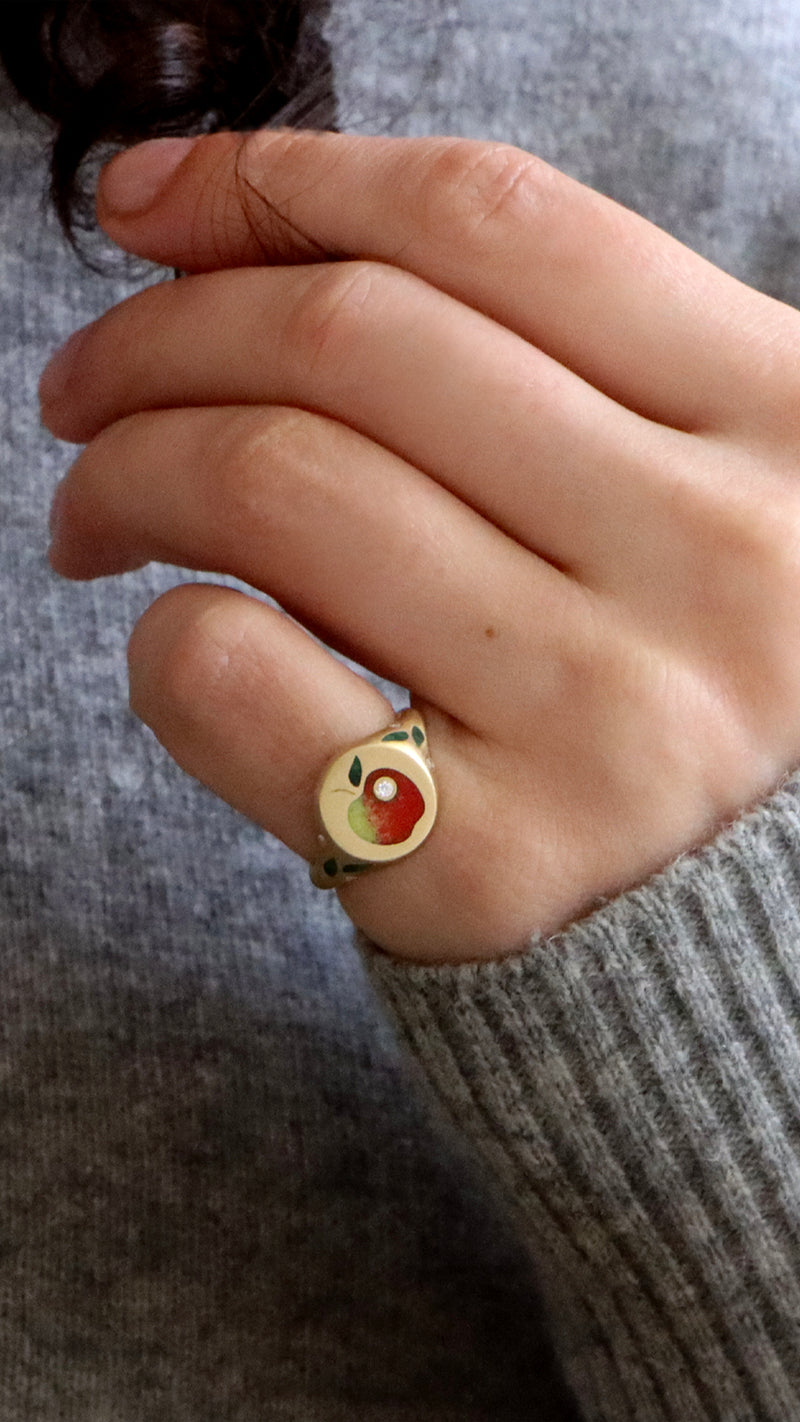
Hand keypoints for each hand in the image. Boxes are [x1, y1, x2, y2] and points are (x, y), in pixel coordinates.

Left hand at [39, 129, 799, 962]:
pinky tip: (184, 639)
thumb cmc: (660, 644)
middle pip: (354, 344)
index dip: (280, 180)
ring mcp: (613, 721)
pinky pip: (231, 678)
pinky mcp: (489, 862)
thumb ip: (511, 345)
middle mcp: (719, 562)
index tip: (145, 205)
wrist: (726, 891)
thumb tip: (210, 221)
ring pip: (276, 490)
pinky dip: (161, 636)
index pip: (488, 224)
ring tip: (96, 506)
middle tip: (88, 386)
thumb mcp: (660, 463)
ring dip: (124, 474)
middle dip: (159, 337)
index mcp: (780, 417)